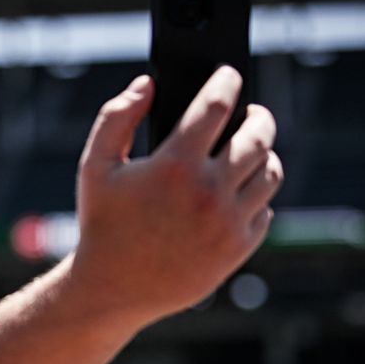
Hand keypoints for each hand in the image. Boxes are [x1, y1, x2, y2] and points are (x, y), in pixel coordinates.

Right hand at [69, 66, 282, 323]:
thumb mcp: (94, 166)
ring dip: (263, 154)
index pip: (218, 105)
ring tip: (249, 150)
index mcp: (174, 166)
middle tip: (250, 113)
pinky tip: (239, 191)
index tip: (228, 74)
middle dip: (258, 116)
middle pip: (259, 135)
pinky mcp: (238, 248)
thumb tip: (148, 84)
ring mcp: (228, 222)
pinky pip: (266, 209)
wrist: (113, 289)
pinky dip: (256, 195)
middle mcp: (209, 191)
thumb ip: (116, 117)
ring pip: (270, 172)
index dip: (227, 81)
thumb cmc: (102, 223)